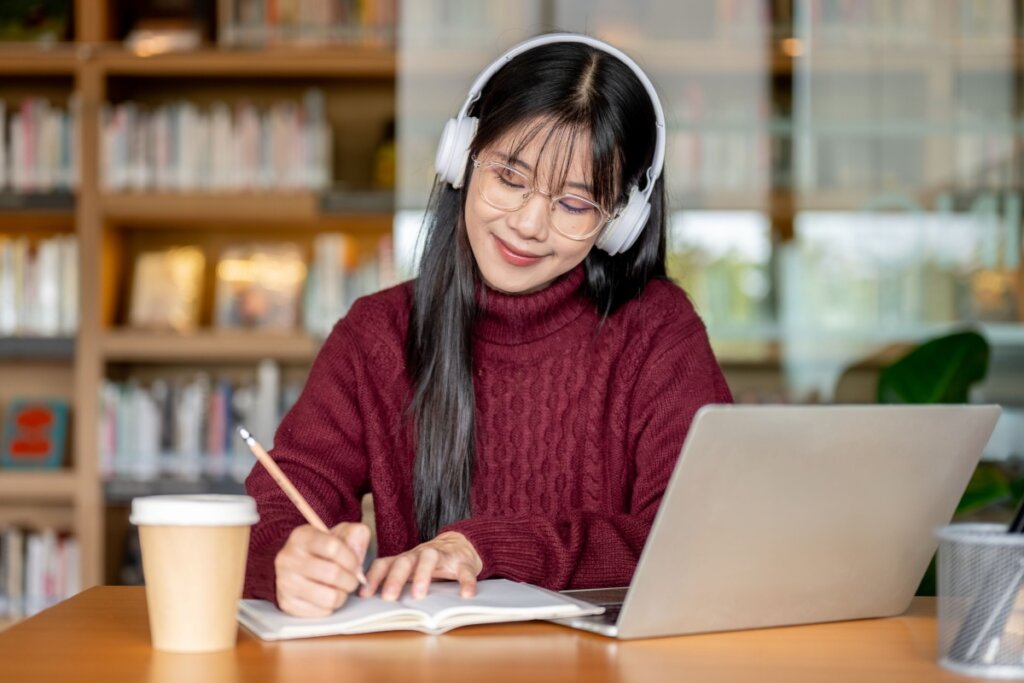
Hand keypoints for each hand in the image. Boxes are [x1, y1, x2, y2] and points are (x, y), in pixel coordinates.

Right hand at [275, 522, 369, 616]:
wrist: (294, 565)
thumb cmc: (322, 549)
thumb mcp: (340, 532)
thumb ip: (356, 535)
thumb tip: (358, 557)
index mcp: (301, 536)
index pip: (333, 547)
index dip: (351, 559)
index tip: (356, 564)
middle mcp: (288, 558)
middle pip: (333, 574)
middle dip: (351, 580)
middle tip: (352, 579)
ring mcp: (285, 582)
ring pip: (329, 597)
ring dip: (342, 595)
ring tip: (340, 588)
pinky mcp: (287, 603)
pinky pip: (321, 612)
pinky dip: (330, 606)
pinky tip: (327, 596)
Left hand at [362, 531, 481, 600]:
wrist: (461, 544)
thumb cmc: (429, 564)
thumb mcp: (410, 569)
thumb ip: (393, 580)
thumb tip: (368, 603)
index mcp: (405, 559)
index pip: (384, 564)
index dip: (373, 578)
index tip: (364, 595)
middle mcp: (420, 555)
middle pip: (405, 561)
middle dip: (395, 578)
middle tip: (389, 598)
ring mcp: (442, 556)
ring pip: (430, 559)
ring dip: (423, 575)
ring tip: (419, 595)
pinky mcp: (463, 562)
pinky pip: (464, 571)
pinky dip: (466, 582)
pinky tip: (466, 594)